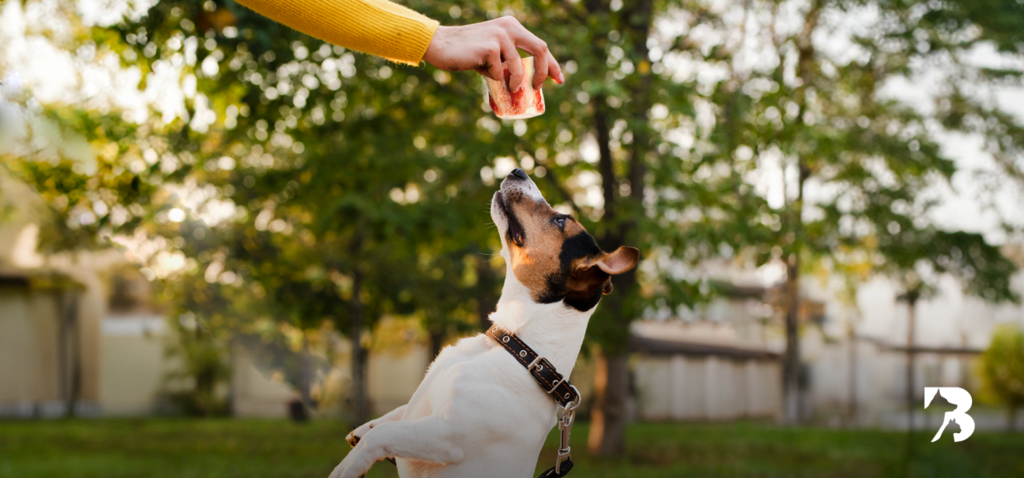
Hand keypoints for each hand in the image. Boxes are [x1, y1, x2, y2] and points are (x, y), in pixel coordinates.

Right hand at [422, 16, 563, 90]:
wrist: (441, 45)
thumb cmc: (467, 53)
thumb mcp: (492, 54)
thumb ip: (507, 62)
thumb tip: (523, 84)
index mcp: (512, 26)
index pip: (539, 45)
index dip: (552, 64)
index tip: (559, 80)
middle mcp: (509, 27)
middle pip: (540, 49)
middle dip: (544, 72)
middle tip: (538, 88)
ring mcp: (500, 35)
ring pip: (518, 66)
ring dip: (515, 82)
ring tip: (509, 88)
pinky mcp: (490, 46)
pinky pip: (498, 72)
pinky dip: (493, 77)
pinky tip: (478, 68)